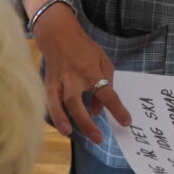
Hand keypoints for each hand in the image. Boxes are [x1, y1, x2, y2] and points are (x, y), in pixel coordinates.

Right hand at [29, 3, 128, 142]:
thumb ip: (105, 83)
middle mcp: (73, 77)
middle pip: (78, 102)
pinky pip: (49, 102)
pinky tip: (60, 128)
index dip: (117, 109)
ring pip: (59, 103)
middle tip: (98, 138)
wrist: (58, 35)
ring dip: (64, 119)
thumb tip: (98, 110)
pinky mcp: (48, 84)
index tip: (126, 122)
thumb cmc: (84, 49)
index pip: (106, 92)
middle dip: (87, 122)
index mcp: (90, 70)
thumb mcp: (102, 59)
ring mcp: (58, 81)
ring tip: (71, 134)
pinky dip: (54, 115)